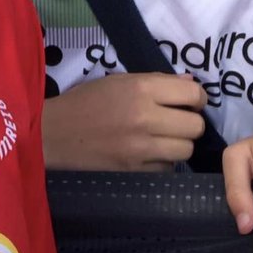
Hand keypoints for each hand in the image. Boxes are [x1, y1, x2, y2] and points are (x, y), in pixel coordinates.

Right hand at [42, 72, 206, 170]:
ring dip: (179, 143)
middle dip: (190, 121)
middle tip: (177, 119)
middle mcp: (146, 118)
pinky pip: (167, 168)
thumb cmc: (87, 100)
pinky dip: (164, 161)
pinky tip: (150, 153)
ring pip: (185, 150)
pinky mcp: (135, 172)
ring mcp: (141, 149)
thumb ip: (157, 81)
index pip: (192, 93)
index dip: (196, 97)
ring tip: (164, 137)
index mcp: (142, 89)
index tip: (189, 100)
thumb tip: (190, 82)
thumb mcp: (120, 80)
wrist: (56, 134)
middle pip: (195, 126)